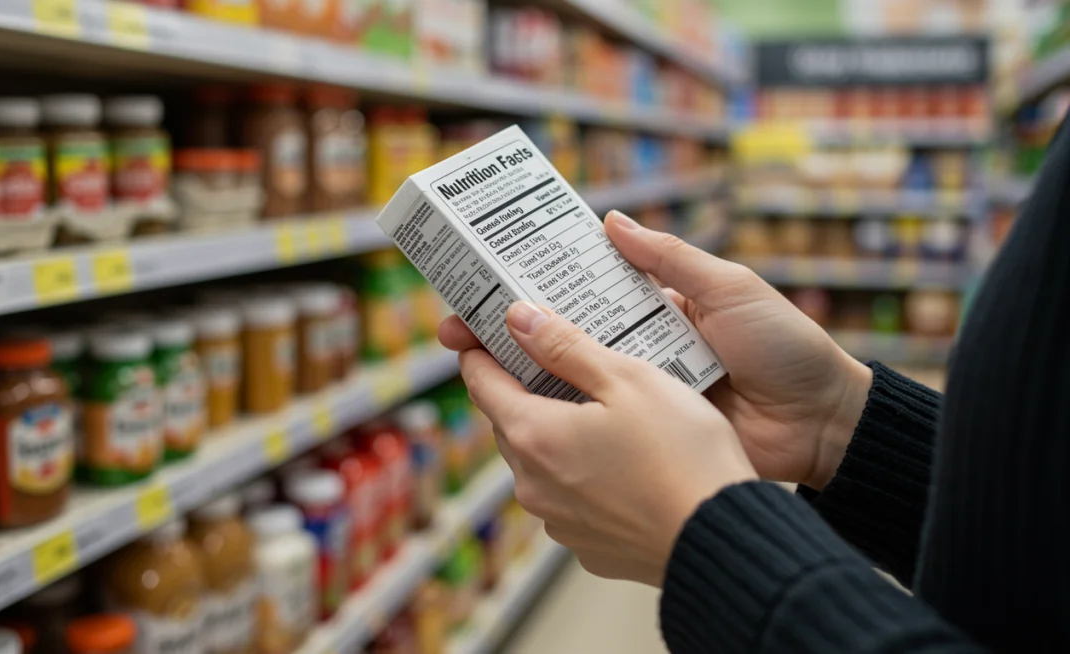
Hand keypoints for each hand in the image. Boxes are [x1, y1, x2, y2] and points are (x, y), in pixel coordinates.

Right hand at [439, 211, 871, 489]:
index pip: (582, 292)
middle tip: (457, 331)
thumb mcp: (728, 288)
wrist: (822, 423)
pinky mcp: (648, 435)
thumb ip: (669, 258)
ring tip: (470, 369)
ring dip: (520, 376)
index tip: (487, 282)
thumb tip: (610, 220)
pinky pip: (598, 424)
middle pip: (562, 338)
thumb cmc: (784, 346)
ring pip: (571, 383)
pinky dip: (560, 420)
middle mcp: (639, 350)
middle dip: (508, 333)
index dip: (535, 287)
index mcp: (655, 309)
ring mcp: (640, 396)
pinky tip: (518, 416)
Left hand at [461, 301, 755, 585]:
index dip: (481, 350)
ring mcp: (557, 520)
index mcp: (533, 435)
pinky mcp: (587, 546)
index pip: (481, 382)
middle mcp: (532, 484)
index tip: (485, 330)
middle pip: (510, 420)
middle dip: (525, 388)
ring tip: (599, 408)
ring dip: (557, 432)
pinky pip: (570, 497)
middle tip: (557, 357)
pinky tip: (622, 459)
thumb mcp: (628, 379)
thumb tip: (519, 319)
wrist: (721, 538)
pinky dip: (583, 472)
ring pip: (540, 461)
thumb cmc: (682, 454)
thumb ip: (566, 346)